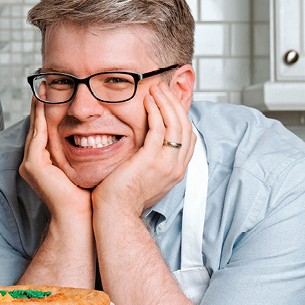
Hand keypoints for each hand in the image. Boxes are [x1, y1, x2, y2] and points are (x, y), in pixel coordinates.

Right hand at [19, 98, 92, 220]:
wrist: (81, 216)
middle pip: (37, 126)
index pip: (45, 131)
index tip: (54, 91)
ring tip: (42, 88)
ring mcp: (31, 164)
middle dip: (40, 104)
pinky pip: (37, 136)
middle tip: (43, 82)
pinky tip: (44, 103)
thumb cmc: (88, 195)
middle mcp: (33, 162)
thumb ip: (86, 150)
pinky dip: (41, 119)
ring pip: (35, 128)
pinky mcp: (33, 165)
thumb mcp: (87, 166)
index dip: (48, 111)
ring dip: (38, 107)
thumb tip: (101, 134)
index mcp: (44, 163)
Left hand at [93, 83, 194, 218]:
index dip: (181, 116)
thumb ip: (151, 162)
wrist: (115, 215)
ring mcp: (165, 164)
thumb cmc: (122, 199)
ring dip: (167, 103)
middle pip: (186, 127)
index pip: (189, 138)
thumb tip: (146, 149)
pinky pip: (159, 129)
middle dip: (176, 104)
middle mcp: (176, 167)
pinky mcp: (150, 161)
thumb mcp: (144, 178)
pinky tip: (147, 102)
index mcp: (176, 171)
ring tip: (156, 89)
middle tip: (163, 89)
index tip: (169, 102)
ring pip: (176, 125)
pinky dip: (155, 112)